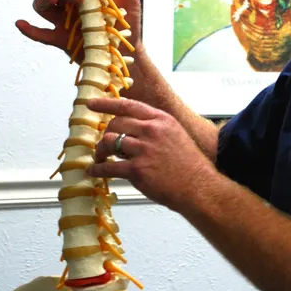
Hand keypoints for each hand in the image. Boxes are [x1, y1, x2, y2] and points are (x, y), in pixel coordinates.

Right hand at [16, 0, 141, 61]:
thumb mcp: (131, 0)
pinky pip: (40, 34)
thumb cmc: (128, 23)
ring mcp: (63, 21)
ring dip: (43, 0)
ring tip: (54, 0)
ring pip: (42, 6)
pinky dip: (28, 29)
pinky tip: (20, 23)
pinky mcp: (60, 39)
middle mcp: (70, 3)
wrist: (127, 51)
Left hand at [86, 98, 216, 211]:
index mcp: (161, 120)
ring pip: (109, 142)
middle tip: (103, 145)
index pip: (127, 105)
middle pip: (115, 124)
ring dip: (100, 151)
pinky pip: (108, 167)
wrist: (198, 186)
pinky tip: (94, 171)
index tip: (92, 104)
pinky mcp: (137, 170)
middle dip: (105, 134)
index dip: (106, 104)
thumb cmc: (189, 164)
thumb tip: (133, 128)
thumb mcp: (176, 134)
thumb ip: (156, 128)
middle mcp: (151, 131)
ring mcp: (144, 150)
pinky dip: (97, 169)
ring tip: (100, 159)